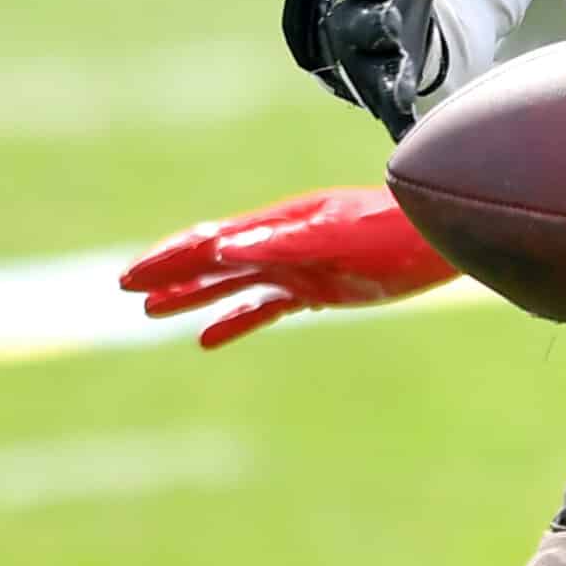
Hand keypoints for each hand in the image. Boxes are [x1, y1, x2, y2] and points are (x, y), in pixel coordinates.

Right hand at [119, 185, 458, 348]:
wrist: (441, 239)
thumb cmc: (393, 233)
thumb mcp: (337, 236)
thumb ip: (284, 241)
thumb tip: (224, 244)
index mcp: (279, 226)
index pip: (211, 242)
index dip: (170, 259)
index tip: (128, 276)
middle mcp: (282, 243)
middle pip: (213, 260)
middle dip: (169, 274)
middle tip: (124, 289)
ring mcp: (300, 266)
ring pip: (233, 284)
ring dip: (193, 296)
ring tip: (151, 311)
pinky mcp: (320, 288)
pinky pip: (266, 307)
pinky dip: (235, 321)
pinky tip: (208, 339)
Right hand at [303, 0, 437, 140]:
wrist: (379, 1)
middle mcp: (358, 12)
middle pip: (367, 23)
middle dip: (382, 29)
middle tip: (399, 37)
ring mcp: (368, 53)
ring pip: (371, 71)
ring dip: (385, 84)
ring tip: (403, 97)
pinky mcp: (384, 83)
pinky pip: (388, 106)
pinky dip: (398, 121)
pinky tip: (410, 139)